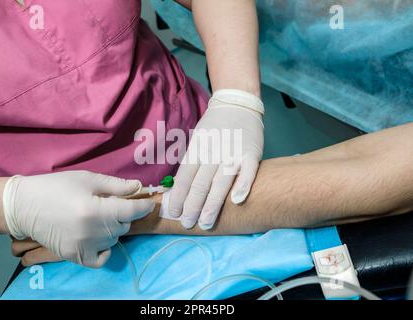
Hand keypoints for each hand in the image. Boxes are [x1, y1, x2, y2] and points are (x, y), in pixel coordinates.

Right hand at [3, 171, 153, 267]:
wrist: (24, 205)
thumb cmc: (56, 187)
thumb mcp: (88, 179)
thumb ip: (116, 186)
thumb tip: (138, 187)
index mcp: (95, 210)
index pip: (131, 212)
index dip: (143, 206)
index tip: (148, 202)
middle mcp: (91, 232)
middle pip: (123, 226)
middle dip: (122, 214)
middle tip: (109, 203)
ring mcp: (82, 247)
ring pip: (114, 239)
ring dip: (112, 228)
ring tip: (97, 216)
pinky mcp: (74, 256)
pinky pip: (101, 259)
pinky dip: (105, 249)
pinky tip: (99, 237)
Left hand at [169, 89, 263, 229]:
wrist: (237, 104)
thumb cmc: (214, 128)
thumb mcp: (197, 140)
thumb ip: (191, 163)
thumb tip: (178, 190)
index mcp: (197, 149)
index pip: (184, 177)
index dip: (178, 196)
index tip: (173, 213)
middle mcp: (213, 152)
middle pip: (200, 183)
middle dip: (192, 206)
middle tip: (187, 224)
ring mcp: (233, 153)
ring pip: (221, 181)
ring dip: (212, 204)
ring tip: (205, 223)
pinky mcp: (251, 153)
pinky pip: (248, 172)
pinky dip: (243, 185)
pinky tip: (237, 201)